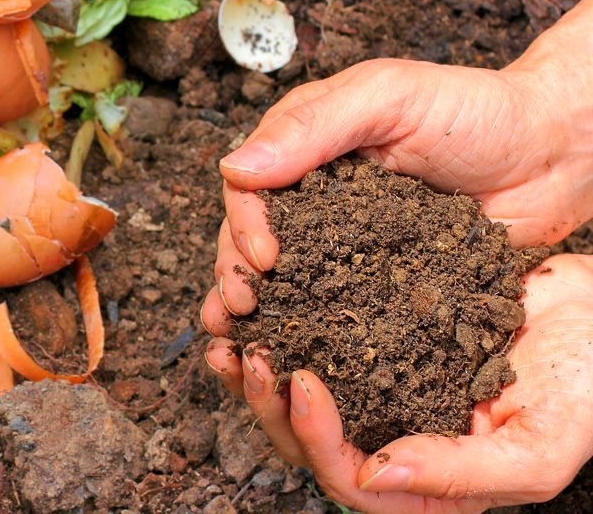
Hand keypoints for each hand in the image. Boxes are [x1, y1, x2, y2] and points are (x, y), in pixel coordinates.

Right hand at [201, 0, 592, 332]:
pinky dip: (307, 332)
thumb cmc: (476, 111)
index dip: (244, 224)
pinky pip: (333, 307)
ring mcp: (343, 242)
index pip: (249, 187)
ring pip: (283, 279)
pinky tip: (290, 357)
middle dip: (237, 274)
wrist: (553, 155)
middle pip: (252, 239)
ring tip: (243, 343)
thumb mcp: (389, 98)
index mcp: (304, 147)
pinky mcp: (375, 281)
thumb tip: (234, 168)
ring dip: (258, 311)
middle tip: (242, 308)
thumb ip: (314, 127)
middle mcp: (314, 198)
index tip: (263, 257)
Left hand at [205, 254, 592, 511]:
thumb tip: (374, 473)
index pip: (350, 480)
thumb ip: (462, 473)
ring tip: (231, 332)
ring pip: (300, 398)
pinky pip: (316, 343)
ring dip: (259, 370)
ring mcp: (382, 393)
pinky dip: (284, 327)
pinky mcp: (375, 345)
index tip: (301, 380)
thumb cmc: (587, 384)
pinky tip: (260, 303)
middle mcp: (394, 441)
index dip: (315, 437)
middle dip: (268, 403)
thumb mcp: (541, 446)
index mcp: (428, 483)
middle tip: (247, 353)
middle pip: (309, 443)